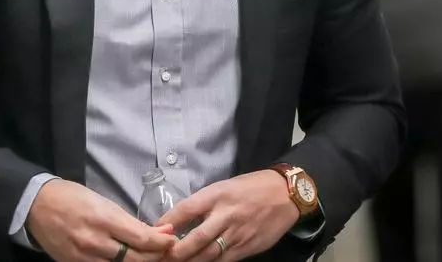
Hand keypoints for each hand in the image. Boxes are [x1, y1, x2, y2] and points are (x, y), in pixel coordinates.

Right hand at [25, 179, 176, 261]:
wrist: (36, 205)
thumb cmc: (72, 197)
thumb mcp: (103, 202)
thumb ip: (129, 221)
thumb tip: (157, 231)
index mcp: (104, 219)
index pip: (142, 239)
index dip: (162, 242)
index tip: (171, 239)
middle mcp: (95, 241)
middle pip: (136, 259)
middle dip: (156, 256)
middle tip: (166, 250)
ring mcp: (84, 257)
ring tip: (149, 256)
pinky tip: (127, 260)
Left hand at [157, 170, 299, 260]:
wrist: (286, 194)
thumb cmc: (252, 187)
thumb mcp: (225, 187)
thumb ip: (205, 204)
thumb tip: (181, 221)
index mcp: (217, 195)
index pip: (186, 209)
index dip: (167, 222)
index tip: (155, 231)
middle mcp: (226, 215)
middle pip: (195, 239)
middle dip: (176, 252)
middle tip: (161, 256)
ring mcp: (237, 234)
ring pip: (208, 255)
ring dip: (190, 261)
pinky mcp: (247, 247)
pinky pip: (224, 260)